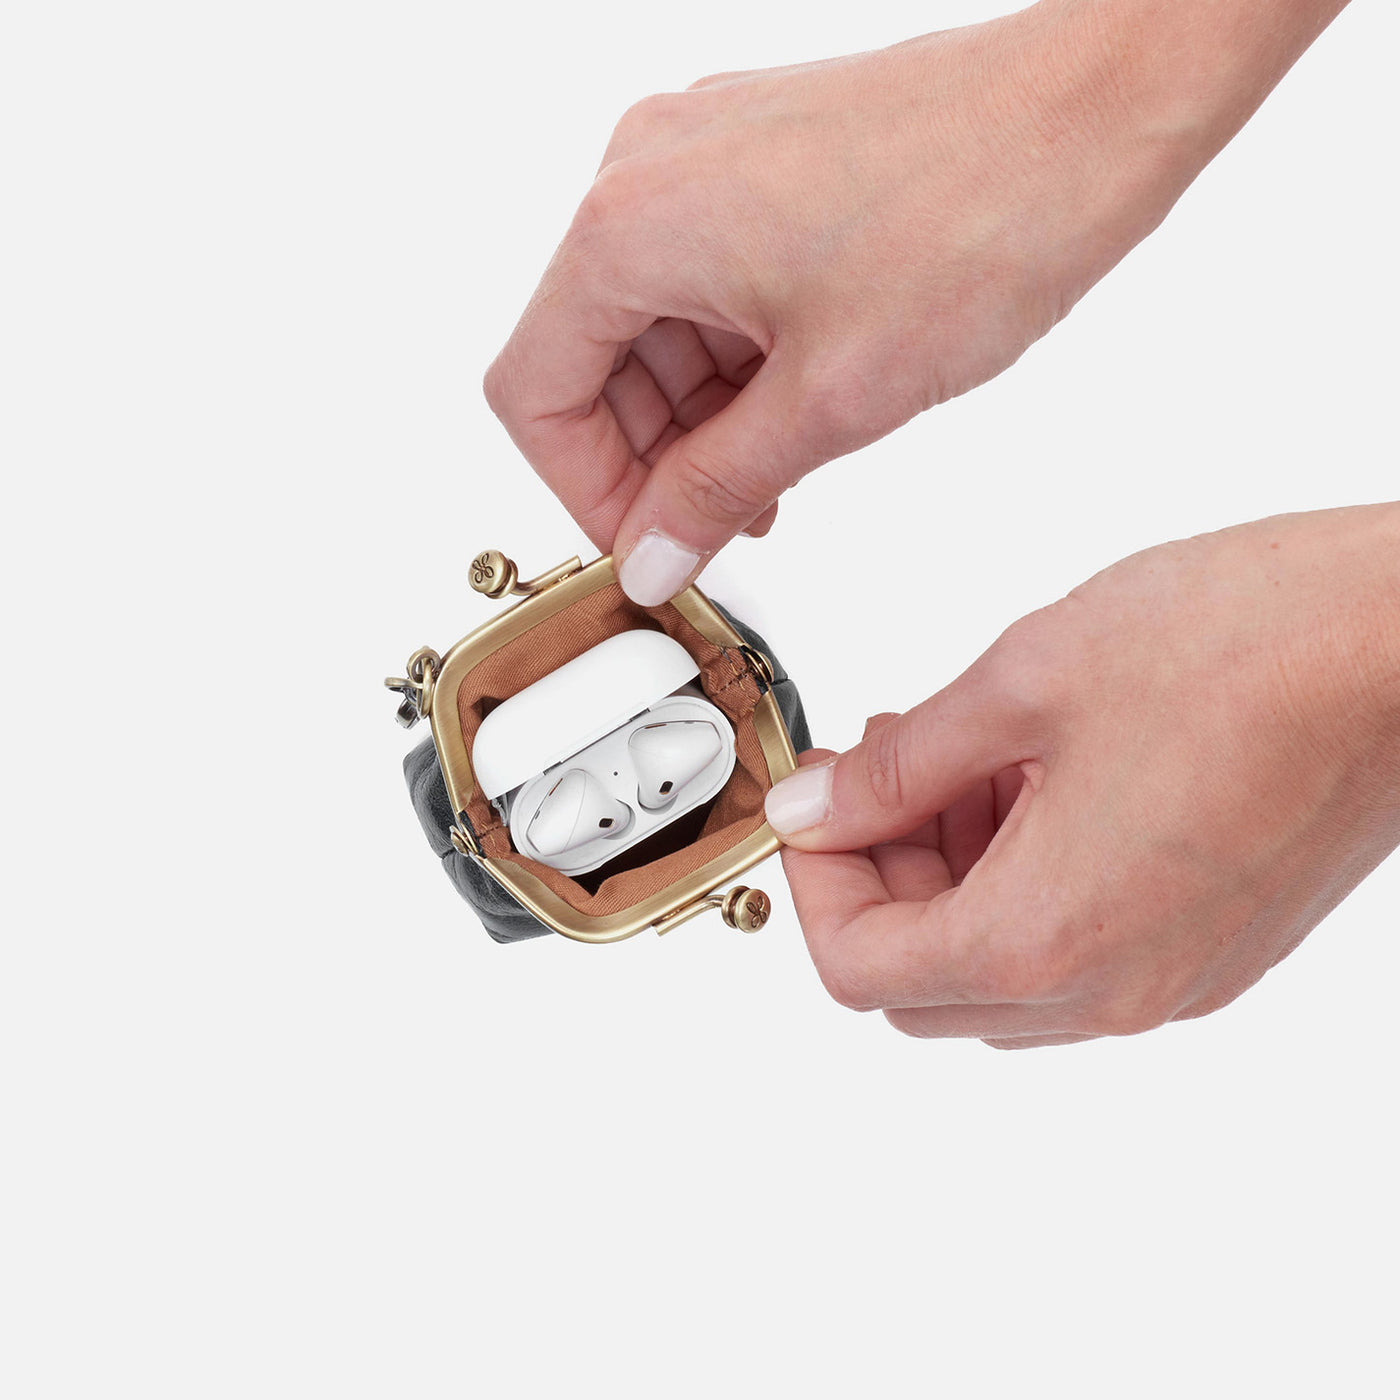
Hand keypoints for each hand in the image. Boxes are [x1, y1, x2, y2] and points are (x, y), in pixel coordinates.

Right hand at [484, 0, 1346, 603]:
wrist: (1098, 111)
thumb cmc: (985, 214)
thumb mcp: (829, 399)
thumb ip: (716, 491)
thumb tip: (651, 555)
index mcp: (632, 225)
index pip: (534, 394)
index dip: (582, 493)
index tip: (644, 546)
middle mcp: (648, 173)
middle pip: (585, 360)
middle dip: (646, 460)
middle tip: (714, 526)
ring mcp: (702, 158)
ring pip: (647, 328)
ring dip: (695, 419)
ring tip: (774, 474)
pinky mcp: (755, 162)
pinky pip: (702, 286)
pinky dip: (731, 364)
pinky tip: (790, 411)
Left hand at [766, 506, 1399, 1047]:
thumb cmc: (1245, 647)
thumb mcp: (1021, 685)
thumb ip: (896, 768)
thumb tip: (814, 808)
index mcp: (1046, 937)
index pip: (858, 968)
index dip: (814, 881)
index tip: (815, 801)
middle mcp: (1112, 990)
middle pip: (922, 985)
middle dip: (879, 879)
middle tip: (882, 775)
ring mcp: (1172, 980)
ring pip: (999, 975)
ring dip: (952, 879)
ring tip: (969, 760)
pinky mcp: (1215, 950)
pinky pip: (1078, 953)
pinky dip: (1027, 884)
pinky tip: (1040, 783)